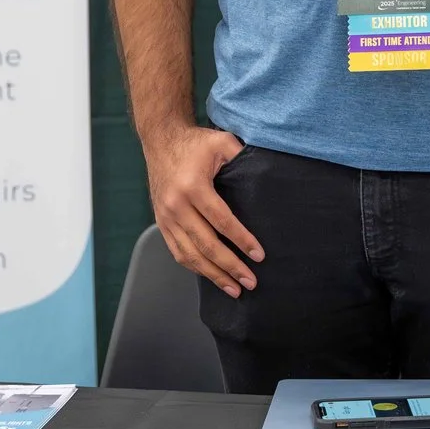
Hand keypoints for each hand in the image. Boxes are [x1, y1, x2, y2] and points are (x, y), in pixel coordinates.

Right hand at [143, 126, 264, 297]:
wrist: (160, 140)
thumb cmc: (195, 143)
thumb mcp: (222, 142)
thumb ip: (243, 157)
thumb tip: (269, 174)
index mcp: (193, 186)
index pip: (221, 220)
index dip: (241, 240)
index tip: (259, 255)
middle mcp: (176, 205)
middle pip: (206, 244)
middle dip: (230, 266)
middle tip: (251, 281)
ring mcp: (166, 217)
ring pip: (190, 255)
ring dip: (213, 275)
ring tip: (234, 288)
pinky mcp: (161, 223)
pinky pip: (178, 252)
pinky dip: (196, 267)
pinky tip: (212, 276)